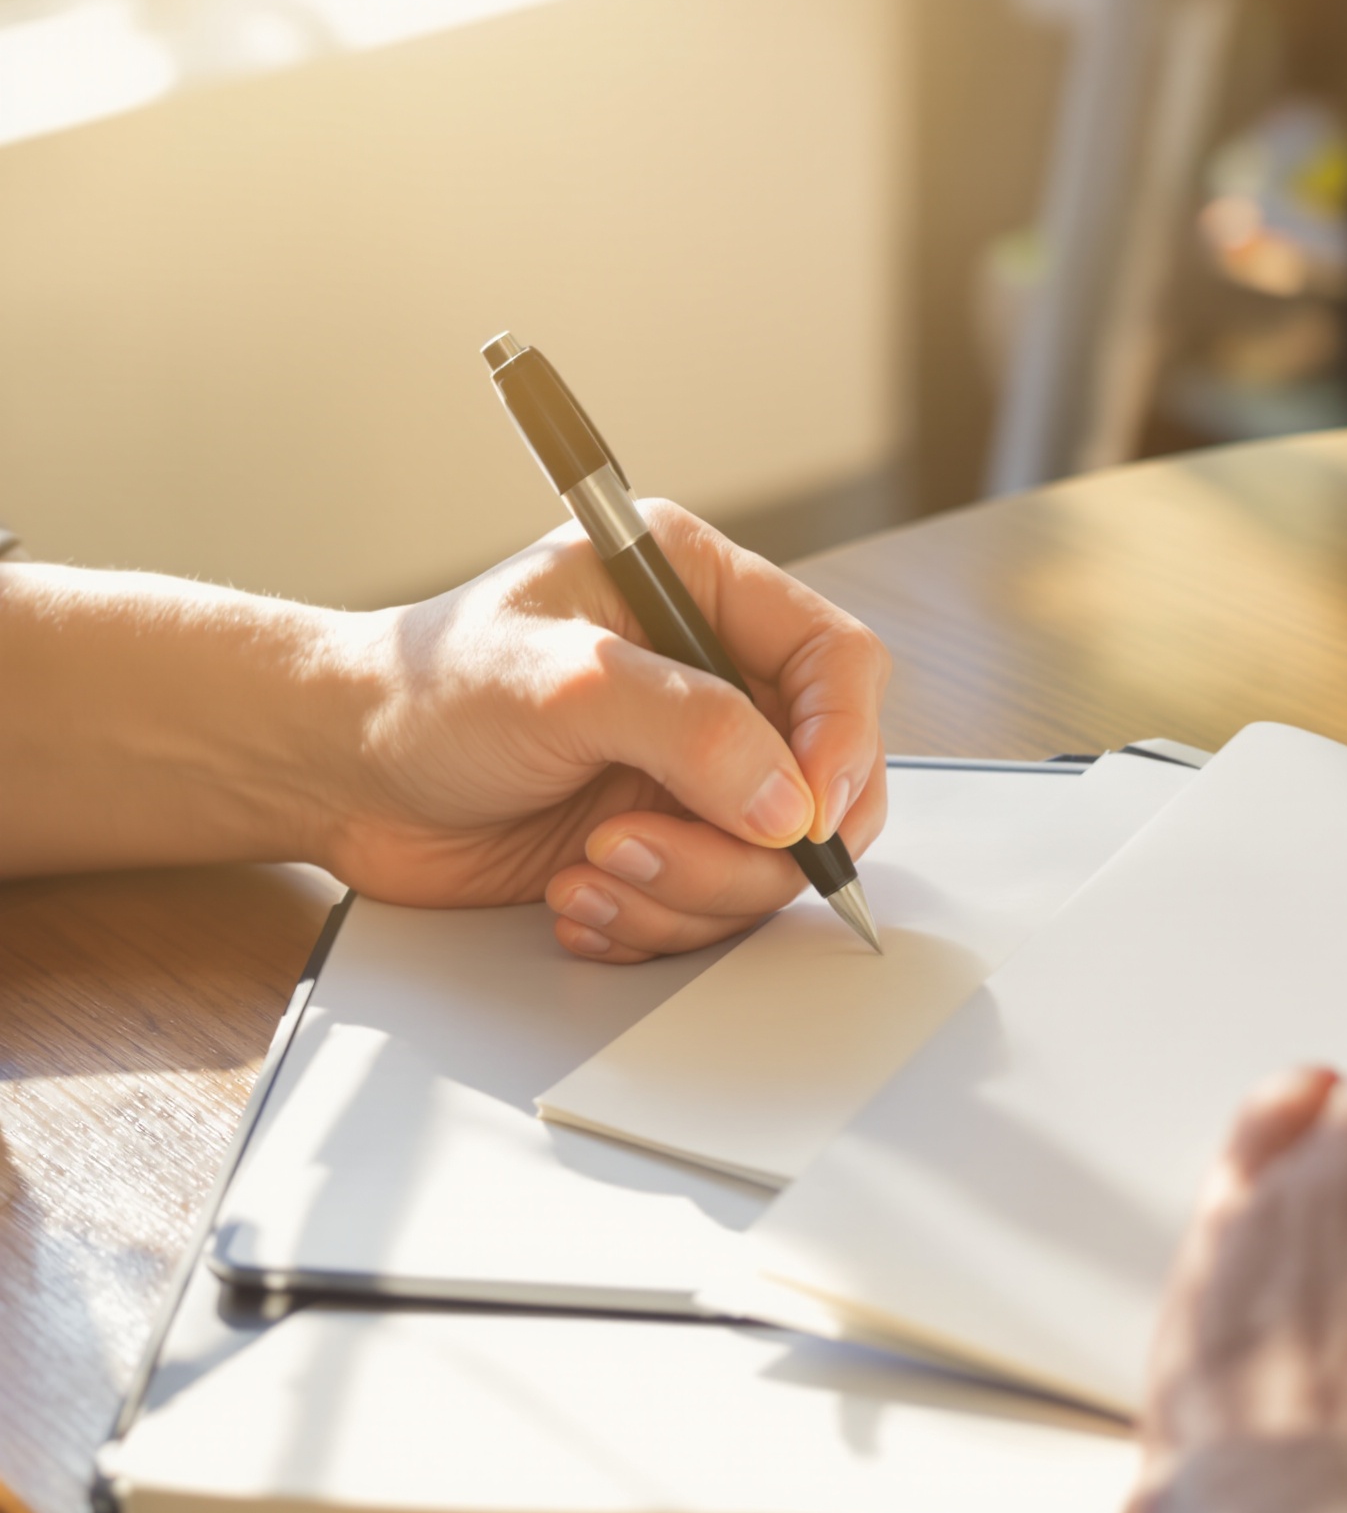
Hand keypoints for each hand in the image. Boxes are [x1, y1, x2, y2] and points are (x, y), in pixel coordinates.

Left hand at [327, 503, 888, 958]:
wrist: (338, 773)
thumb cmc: (424, 690)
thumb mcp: (560, 684)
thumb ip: (690, 728)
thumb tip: (788, 803)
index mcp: (699, 590)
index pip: (837, 664)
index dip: (843, 743)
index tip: (806, 813)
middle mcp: (711, 679)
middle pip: (820, 782)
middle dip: (747, 845)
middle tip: (644, 846)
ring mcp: (689, 770)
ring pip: (768, 863)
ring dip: (683, 890)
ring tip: (589, 870)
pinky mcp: (659, 843)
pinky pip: (711, 909)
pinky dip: (650, 922)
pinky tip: (577, 898)